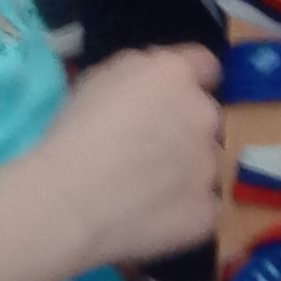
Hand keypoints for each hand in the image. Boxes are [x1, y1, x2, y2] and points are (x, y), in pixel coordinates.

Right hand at [36, 45, 221, 271]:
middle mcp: (203, 114)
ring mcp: (209, 165)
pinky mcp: (207, 211)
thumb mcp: (100, 77)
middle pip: (206, 116)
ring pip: (207, 163)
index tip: (168, 98)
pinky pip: (205, 206)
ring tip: (148, 189)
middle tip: (149, 148)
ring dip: (188, 169)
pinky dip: (186, 209)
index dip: (187, 81)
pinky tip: (155, 215)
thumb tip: (158, 82)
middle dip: (185, 127)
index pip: (205, 65)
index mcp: (176, 75)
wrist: (70, 201)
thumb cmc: (75, 133)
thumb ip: (141, 71)